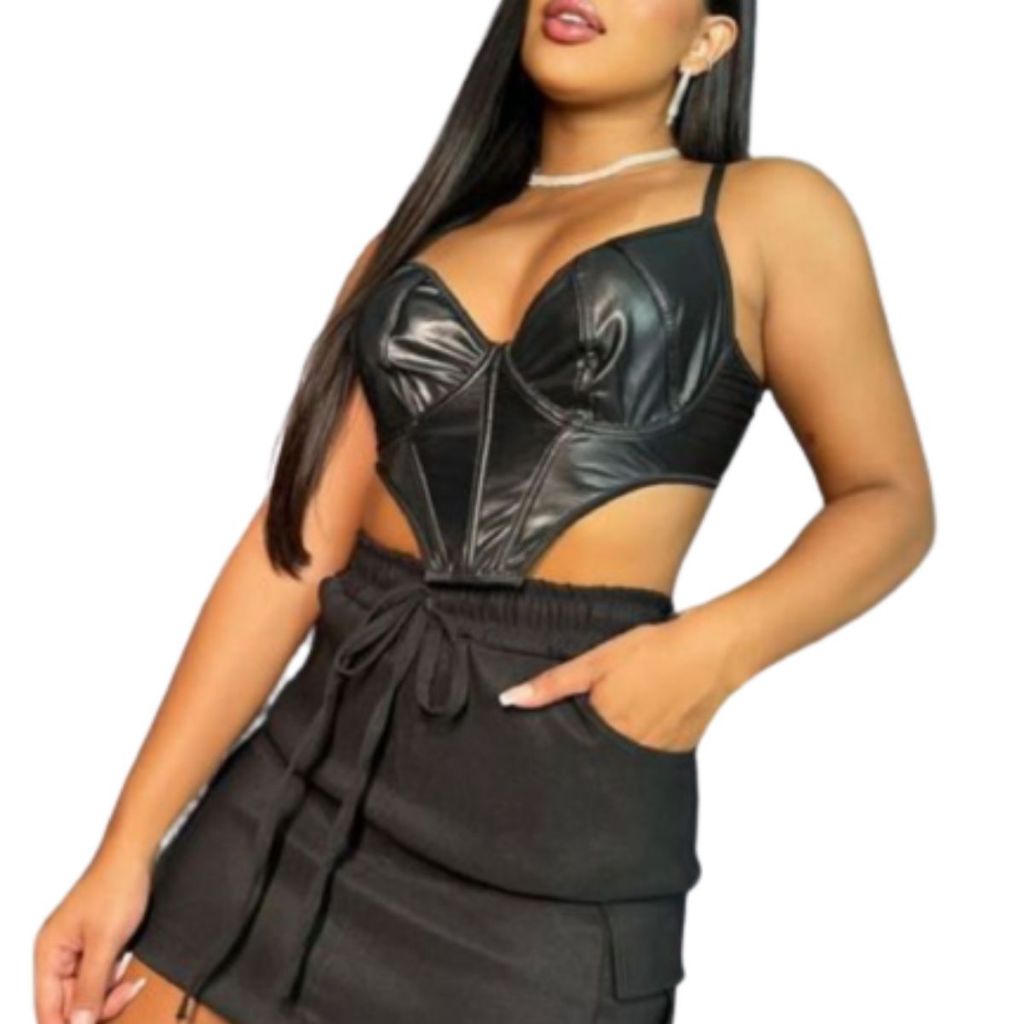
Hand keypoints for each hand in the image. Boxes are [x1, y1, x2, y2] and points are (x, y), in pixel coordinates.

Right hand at [34, 845, 152, 1023]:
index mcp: (48, 954)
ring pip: (87, 992)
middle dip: (98, 1006)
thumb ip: (91, 986)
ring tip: (130, 980)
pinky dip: (115, 978)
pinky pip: (100, 976)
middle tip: (126, 994)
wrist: (135, 855)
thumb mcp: (105, 942)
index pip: (47, 1010)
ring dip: (110, 992)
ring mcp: (76, 950)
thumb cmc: (116, 885)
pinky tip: (128, 969)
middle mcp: (57, 954)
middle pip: (69, 1004)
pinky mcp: (95, 944)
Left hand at [497, 603, 743, 752]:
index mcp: (604, 730)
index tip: (543, 754)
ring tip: (612, 729)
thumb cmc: (653, 650)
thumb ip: (552, 685)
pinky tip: (642, 722)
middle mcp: (630, 750)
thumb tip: (508, 700)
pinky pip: (650, 756)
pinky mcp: (679, 750)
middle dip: (583, 757)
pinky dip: (642, 745)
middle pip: (595, 762)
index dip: (557, 751)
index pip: (569, 754)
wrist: (713, 651)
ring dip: (614, 751)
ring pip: (623, 761)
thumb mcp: (595, 661)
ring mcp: (658, 754)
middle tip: (579, 740)